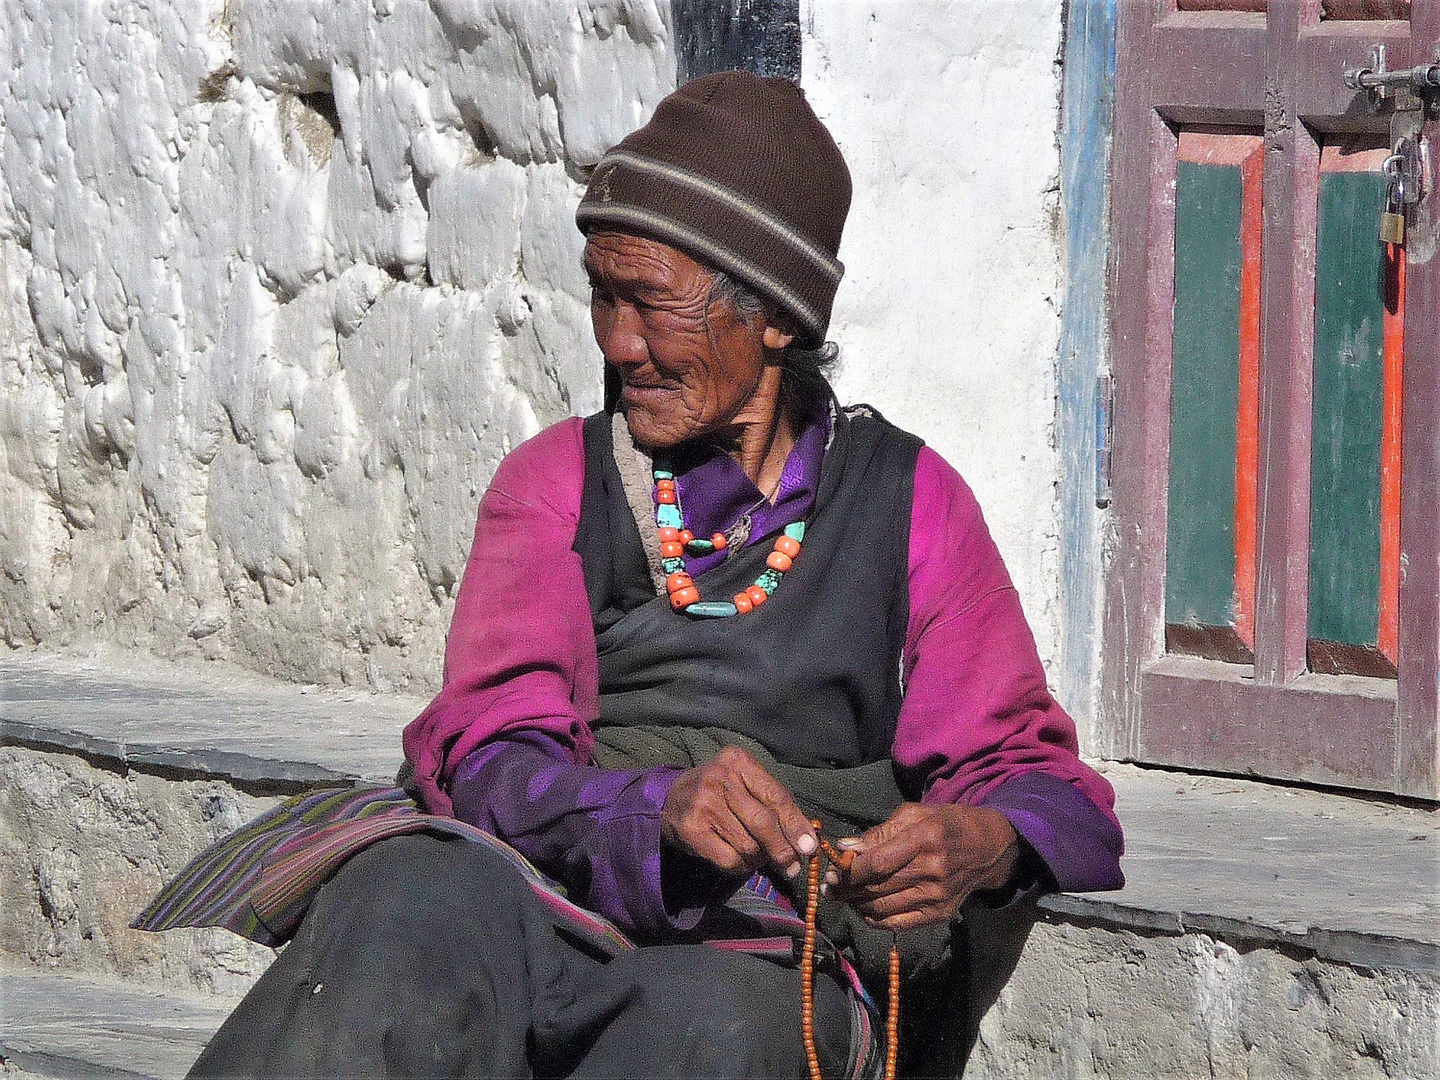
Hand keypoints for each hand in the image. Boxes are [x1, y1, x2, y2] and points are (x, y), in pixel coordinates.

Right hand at [660, 747, 816, 879]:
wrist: (669, 799)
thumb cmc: (720, 792)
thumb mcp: (746, 785)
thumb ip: (775, 806)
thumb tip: (807, 842)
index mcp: (738, 761)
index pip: (776, 796)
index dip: (796, 825)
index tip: (809, 847)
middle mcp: (719, 778)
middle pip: (763, 822)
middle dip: (783, 849)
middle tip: (792, 866)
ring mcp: (703, 804)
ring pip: (748, 845)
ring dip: (760, 858)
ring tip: (758, 856)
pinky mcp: (692, 829)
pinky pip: (729, 859)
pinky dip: (742, 866)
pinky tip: (740, 860)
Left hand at [829, 802, 1018, 930]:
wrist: (989, 848)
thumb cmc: (947, 824)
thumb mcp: (915, 814)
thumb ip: (878, 833)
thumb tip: (844, 848)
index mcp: (925, 839)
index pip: (877, 863)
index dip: (849, 871)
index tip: (830, 871)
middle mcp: (932, 871)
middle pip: (877, 888)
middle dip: (846, 889)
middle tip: (828, 886)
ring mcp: (937, 897)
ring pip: (883, 908)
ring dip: (855, 905)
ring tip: (842, 896)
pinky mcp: (939, 915)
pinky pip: (897, 924)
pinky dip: (874, 919)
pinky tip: (863, 909)